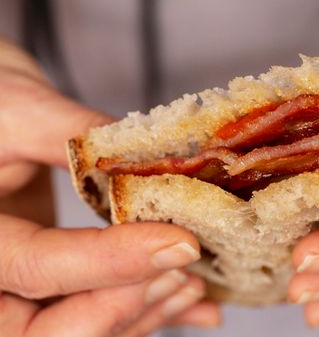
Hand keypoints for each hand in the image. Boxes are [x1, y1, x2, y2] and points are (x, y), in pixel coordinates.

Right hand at [0, 39, 220, 335]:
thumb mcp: (19, 108)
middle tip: (184, 270)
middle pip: (50, 328)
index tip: (178, 243)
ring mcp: (16, 290)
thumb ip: (78, 135)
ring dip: (145, 312)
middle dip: (126, 306)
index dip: (112, 262)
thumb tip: (152, 164)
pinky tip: (196, 309)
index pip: (36, 267)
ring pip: (79, 328)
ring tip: (196, 282)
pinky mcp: (49, 287)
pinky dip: (147, 314)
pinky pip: (94, 314)